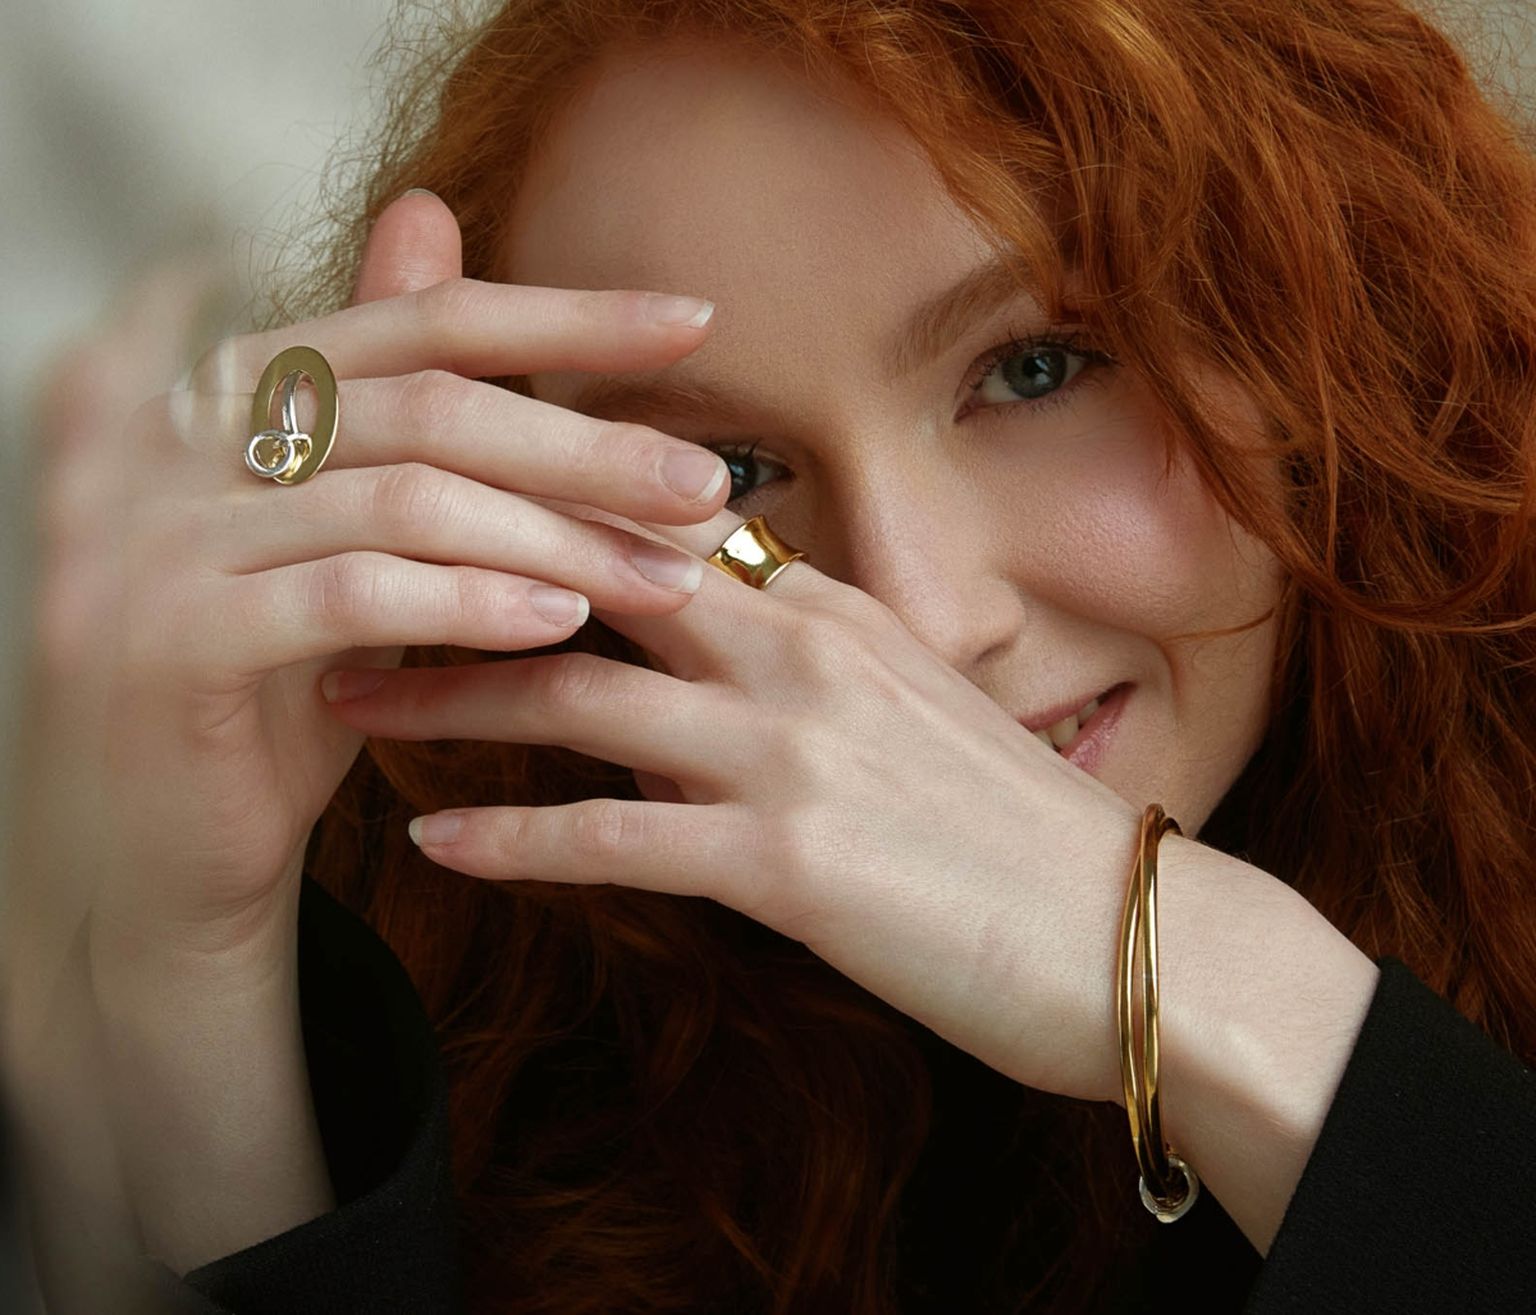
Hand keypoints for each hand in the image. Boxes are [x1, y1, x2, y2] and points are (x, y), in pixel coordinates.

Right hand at [11, 188, 733, 967]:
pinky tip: (561, 625)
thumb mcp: (342, 524)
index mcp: (234, 388)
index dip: (565, 315)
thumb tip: (430, 211)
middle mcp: (180, 436)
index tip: (693, 322)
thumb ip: (390, 396)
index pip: (424, 320)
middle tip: (705, 485)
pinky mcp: (167, 633)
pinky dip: (471, 606)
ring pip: (406, 501)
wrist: (166, 835)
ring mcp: (159, 531)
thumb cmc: (277, 677)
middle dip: (585, 447)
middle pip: (429, 408)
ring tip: (660, 576)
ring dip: (555, 540)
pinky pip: (354, 597)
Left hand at [319, 496, 1151, 1105]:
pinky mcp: (789, 861)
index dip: (529, 507)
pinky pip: (612, 838)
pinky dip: (511, 838)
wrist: (1129, 933)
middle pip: (587, 581)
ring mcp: (794, 750)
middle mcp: (802, 652)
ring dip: (445, 698)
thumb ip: (793, 671)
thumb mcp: (905, 713)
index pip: (650, 525)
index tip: (434, 508)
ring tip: (347, 700)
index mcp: (828, 607)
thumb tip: (679, 673)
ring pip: (577, 693)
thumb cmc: (1015, 830)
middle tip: (344, 582)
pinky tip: (432, 843)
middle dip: (454, 574)